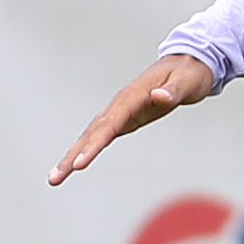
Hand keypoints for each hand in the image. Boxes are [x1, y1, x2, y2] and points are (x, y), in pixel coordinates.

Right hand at [50, 52, 216, 185]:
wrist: (188, 64)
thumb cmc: (189, 75)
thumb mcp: (187, 83)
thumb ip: (173, 91)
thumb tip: (160, 96)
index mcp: (132, 96)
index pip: (110, 124)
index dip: (94, 144)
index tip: (80, 164)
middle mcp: (120, 104)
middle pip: (92, 133)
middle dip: (73, 156)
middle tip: (55, 178)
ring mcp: (119, 111)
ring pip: (91, 135)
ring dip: (73, 156)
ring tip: (55, 178)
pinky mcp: (124, 117)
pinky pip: (100, 136)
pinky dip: (86, 149)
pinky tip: (75, 164)